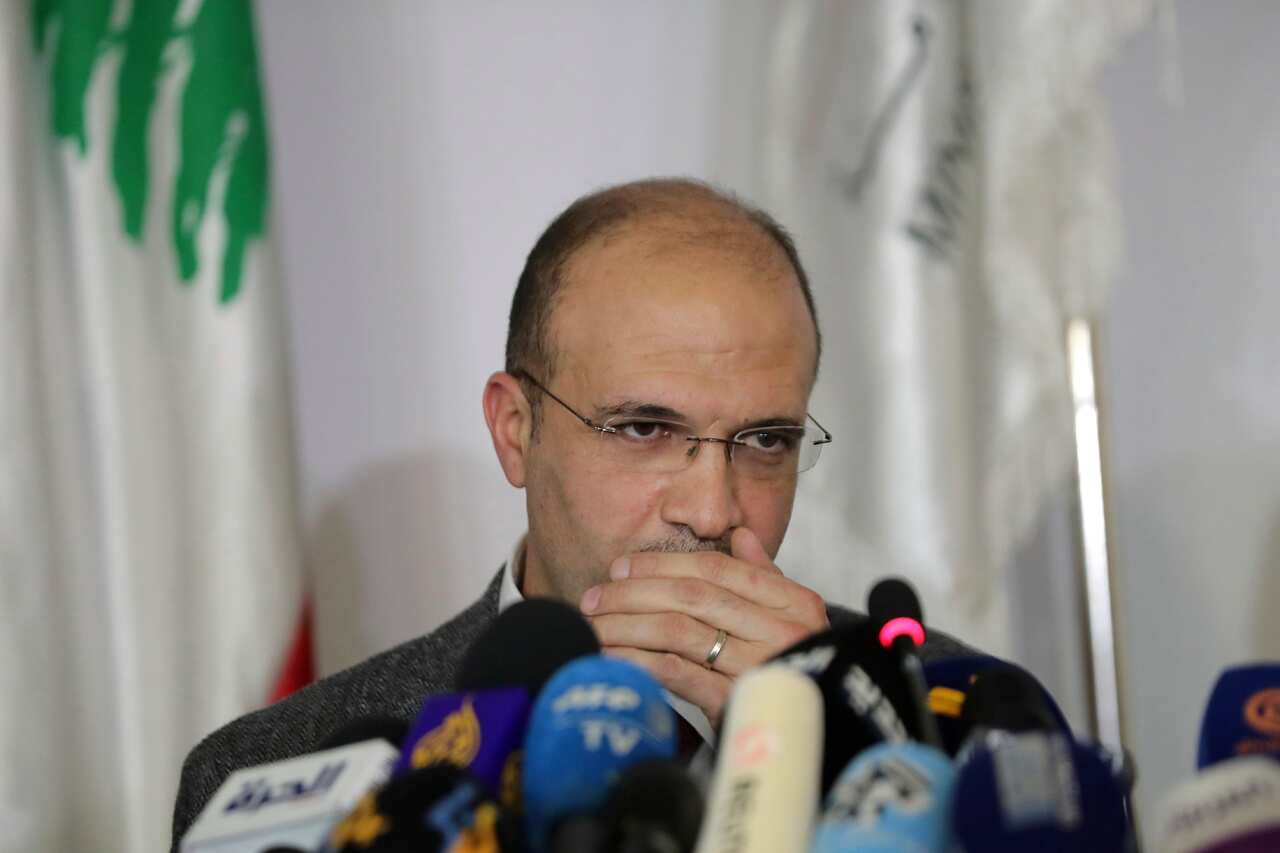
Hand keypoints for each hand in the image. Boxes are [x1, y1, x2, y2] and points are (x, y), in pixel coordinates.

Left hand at [578, 527, 829, 726]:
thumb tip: (741, 536)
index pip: (718, 568)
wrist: (827, 732)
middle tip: (595, 597)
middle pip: (691, 596)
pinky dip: (637, 660)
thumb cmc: (798, 669)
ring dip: (626, 625)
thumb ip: (766, 576)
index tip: (622, 567)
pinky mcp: (735, 705)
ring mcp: (758, 667)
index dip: (663, 563)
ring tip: (593, 625)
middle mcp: (779, 631)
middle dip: (633, 593)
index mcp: (794, 603)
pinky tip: (611, 656)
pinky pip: (676, 673)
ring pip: (678, 631)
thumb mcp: (796, 619)